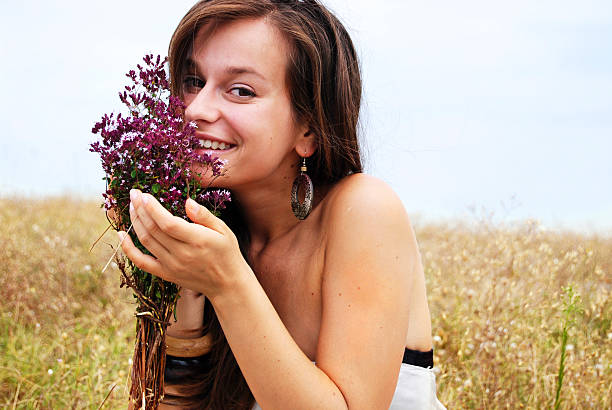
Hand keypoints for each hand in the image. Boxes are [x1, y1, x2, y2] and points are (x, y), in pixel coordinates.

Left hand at [119, 189, 247, 298]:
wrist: (227, 284)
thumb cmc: (227, 253)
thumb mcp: (224, 230)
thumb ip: (204, 215)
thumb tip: (187, 201)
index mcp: (197, 240)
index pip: (168, 223)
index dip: (153, 209)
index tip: (145, 195)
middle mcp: (182, 254)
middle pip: (153, 229)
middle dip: (140, 209)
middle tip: (134, 193)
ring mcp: (171, 265)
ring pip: (146, 241)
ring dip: (135, 222)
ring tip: (132, 206)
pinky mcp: (166, 274)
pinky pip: (141, 262)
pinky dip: (128, 249)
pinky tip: (121, 234)